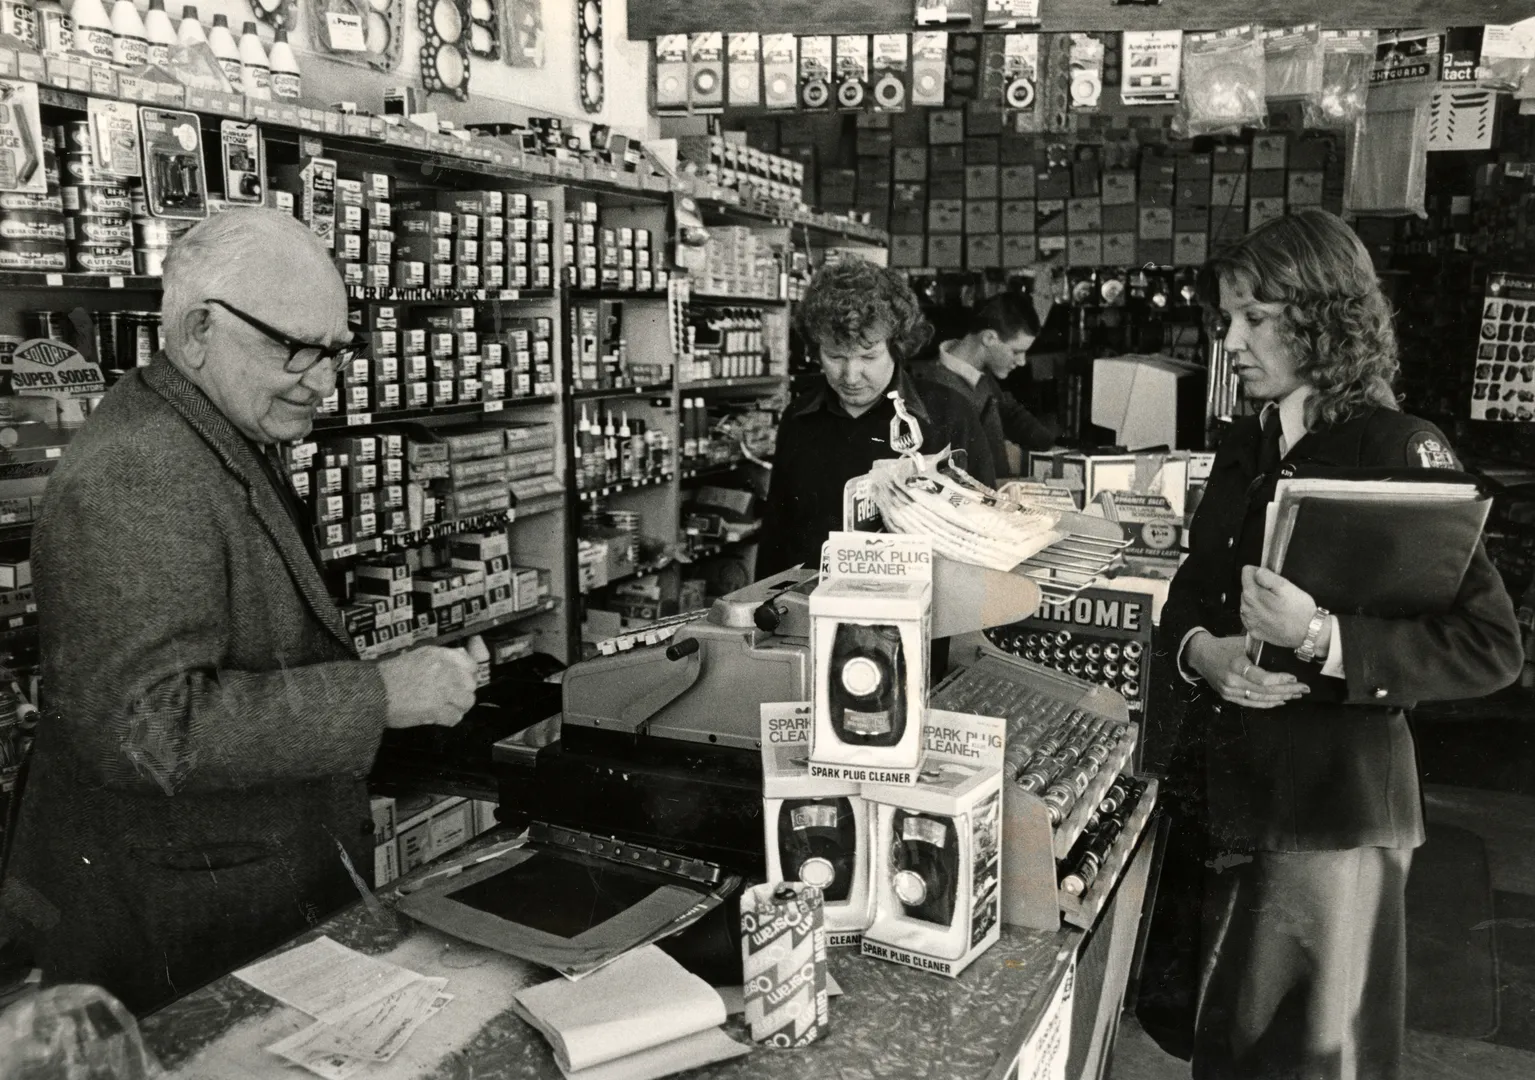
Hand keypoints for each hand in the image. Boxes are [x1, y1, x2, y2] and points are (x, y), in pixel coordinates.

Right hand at [378, 647, 477, 728]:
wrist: (373, 692)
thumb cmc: (390, 676)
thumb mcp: (418, 656)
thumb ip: (442, 657)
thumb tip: (464, 656)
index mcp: (440, 655)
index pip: (471, 664)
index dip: (467, 674)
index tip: (460, 681)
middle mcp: (445, 671)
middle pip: (471, 684)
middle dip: (462, 692)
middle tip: (450, 696)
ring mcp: (443, 690)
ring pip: (467, 701)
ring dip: (458, 706)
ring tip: (444, 707)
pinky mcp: (437, 710)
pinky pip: (455, 717)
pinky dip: (448, 719)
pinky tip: (438, 716)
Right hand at [1185, 631, 1308, 708]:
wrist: (1201, 655)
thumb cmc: (1224, 646)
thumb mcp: (1242, 643)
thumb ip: (1261, 649)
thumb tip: (1286, 651)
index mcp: (1236, 665)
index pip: (1262, 679)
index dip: (1280, 680)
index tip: (1294, 678)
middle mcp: (1232, 681)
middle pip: (1264, 690)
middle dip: (1286, 690)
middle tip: (1304, 689)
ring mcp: (1229, 691)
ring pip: (1259, 699)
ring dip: (1280, 698)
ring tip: (1296, 695)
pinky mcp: (1228, 697)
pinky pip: (1251, 703)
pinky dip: (1267, 703)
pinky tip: (1280, 701)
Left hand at [1240, 566, 1317, 649]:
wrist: (1308, 633)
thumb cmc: (1299, 610)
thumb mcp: (1286, 585)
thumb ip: (1266, 576)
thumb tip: (1256, 571)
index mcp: (1252, 595)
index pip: (1246, 573)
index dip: (1259, 572)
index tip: (1270, 578)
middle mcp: (1247, 609)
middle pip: (1247, 588)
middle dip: (1259, 587)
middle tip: (1277, 594)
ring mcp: (1250, 622)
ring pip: (1248, 603)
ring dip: (1259, 601)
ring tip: (1276, 606)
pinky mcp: (1254, 631)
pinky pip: (1251, 617)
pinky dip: (1259, 614)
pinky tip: (1272, 615)